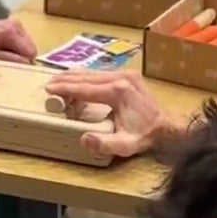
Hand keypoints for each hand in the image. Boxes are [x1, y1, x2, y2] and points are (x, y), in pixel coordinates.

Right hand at [45, 70, 184, 157]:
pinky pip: (100, 73)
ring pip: (92, 72)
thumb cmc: (144, 136)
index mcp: (117, 91)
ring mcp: (124, 74)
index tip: (49, 89)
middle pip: (86, 76)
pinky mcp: (127, 74)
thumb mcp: (125, 145)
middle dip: (65, 80)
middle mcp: (120, 77)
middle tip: (48, 84)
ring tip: (58, 81)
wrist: (168, 126)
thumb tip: (83, 138)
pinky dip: (85, 77)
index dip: (65, 89)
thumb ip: (103, 143)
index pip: (84, 88)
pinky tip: (77, 81)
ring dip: (74, 77)